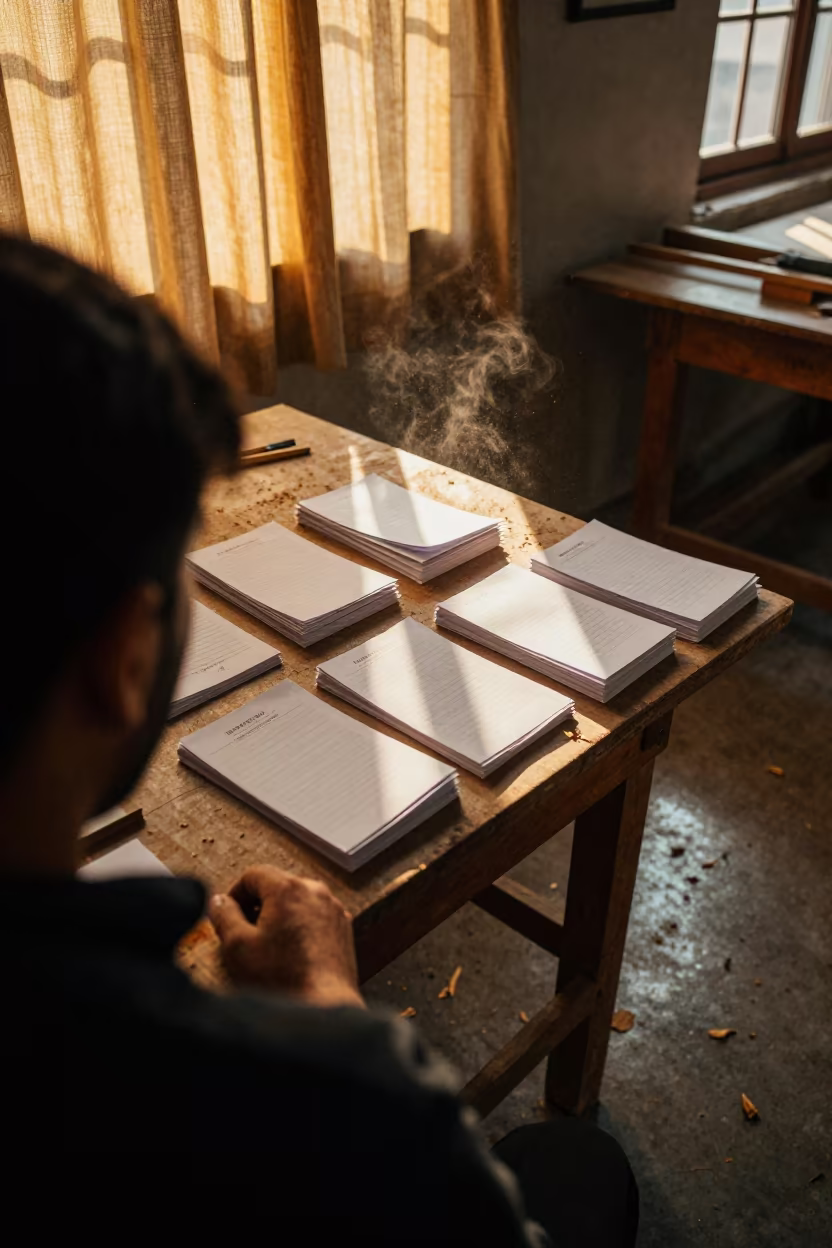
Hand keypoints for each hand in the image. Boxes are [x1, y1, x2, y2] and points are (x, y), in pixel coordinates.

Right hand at [208, 865, 363, 1008]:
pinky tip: (291, 955)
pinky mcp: (344, 929)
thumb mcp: (237, 946)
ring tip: (268, 947)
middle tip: (244, 932)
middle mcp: (316, 892)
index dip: (236, 892)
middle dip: (258, 904)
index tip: (229, 913)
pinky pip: (316, 918)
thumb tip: (219, 901)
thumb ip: (224, 915)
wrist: (323, 1007)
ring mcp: (333, 910)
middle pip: (278, 885)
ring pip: (298, 901)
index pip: (255, 874)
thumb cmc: (282, 979)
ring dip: (280, 916)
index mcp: (288, 889)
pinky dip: (301, 928)